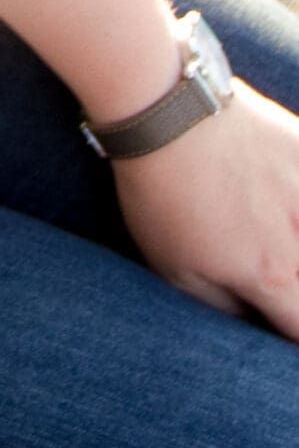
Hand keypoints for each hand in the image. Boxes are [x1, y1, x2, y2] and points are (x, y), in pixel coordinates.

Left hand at [113, 81, 298, 339]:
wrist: (168, 109)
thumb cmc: (162, 192)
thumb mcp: (174, 268)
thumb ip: (224, 307)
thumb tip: (251, 320)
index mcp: (273, 275)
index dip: (288, 338)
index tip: (275, 324)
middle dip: (291, 288)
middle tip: (269, 275)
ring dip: (294, 242)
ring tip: (277, 242)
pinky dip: (296, 200)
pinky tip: (284, 202)